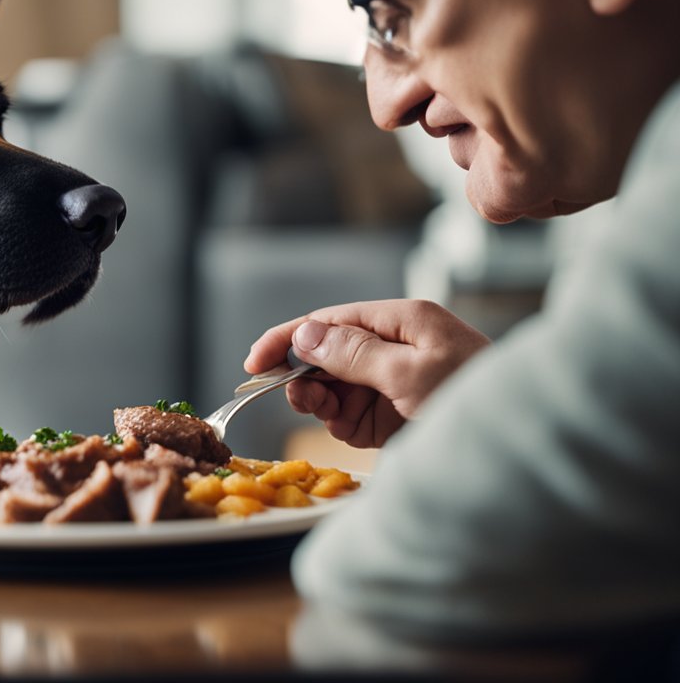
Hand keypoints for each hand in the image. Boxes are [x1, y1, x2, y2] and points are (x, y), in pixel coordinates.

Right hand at [245, 300, 489, 447]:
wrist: (522, 454)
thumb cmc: (476, 402)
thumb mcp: (411, 374)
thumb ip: (354, 353)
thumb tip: (305, 334)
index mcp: (403, 321)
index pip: (330, 321)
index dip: (288, 339)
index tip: (254, 363)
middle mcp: (395, 347)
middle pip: (327, 353)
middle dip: (305, 374)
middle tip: (297, 398)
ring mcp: (394, 383)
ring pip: (334, 386)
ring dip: (320, 400)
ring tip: (326, 413)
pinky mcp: (394, 416)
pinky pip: (350, 414)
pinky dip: (340, 422)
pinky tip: (349, 430)